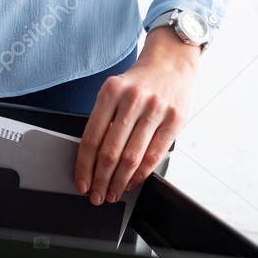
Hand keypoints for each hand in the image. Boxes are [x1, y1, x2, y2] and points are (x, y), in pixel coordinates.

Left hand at [74, 27, 199, 204]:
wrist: (172, 62)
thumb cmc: (138, 82)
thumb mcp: (115, 91)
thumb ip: (104, 119)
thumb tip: (91, 161)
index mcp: (111, 91)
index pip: (91, 137)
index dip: (84, 166)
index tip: (81, 182)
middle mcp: (132, 99)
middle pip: (110, 151)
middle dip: (100, 179)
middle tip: (95, 195)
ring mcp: (156, 109)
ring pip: (132, 157)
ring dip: (119, 182)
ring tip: (112, 194)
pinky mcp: (175, 119)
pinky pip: (154, 155)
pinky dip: (141, 174)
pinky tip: (131, 182)